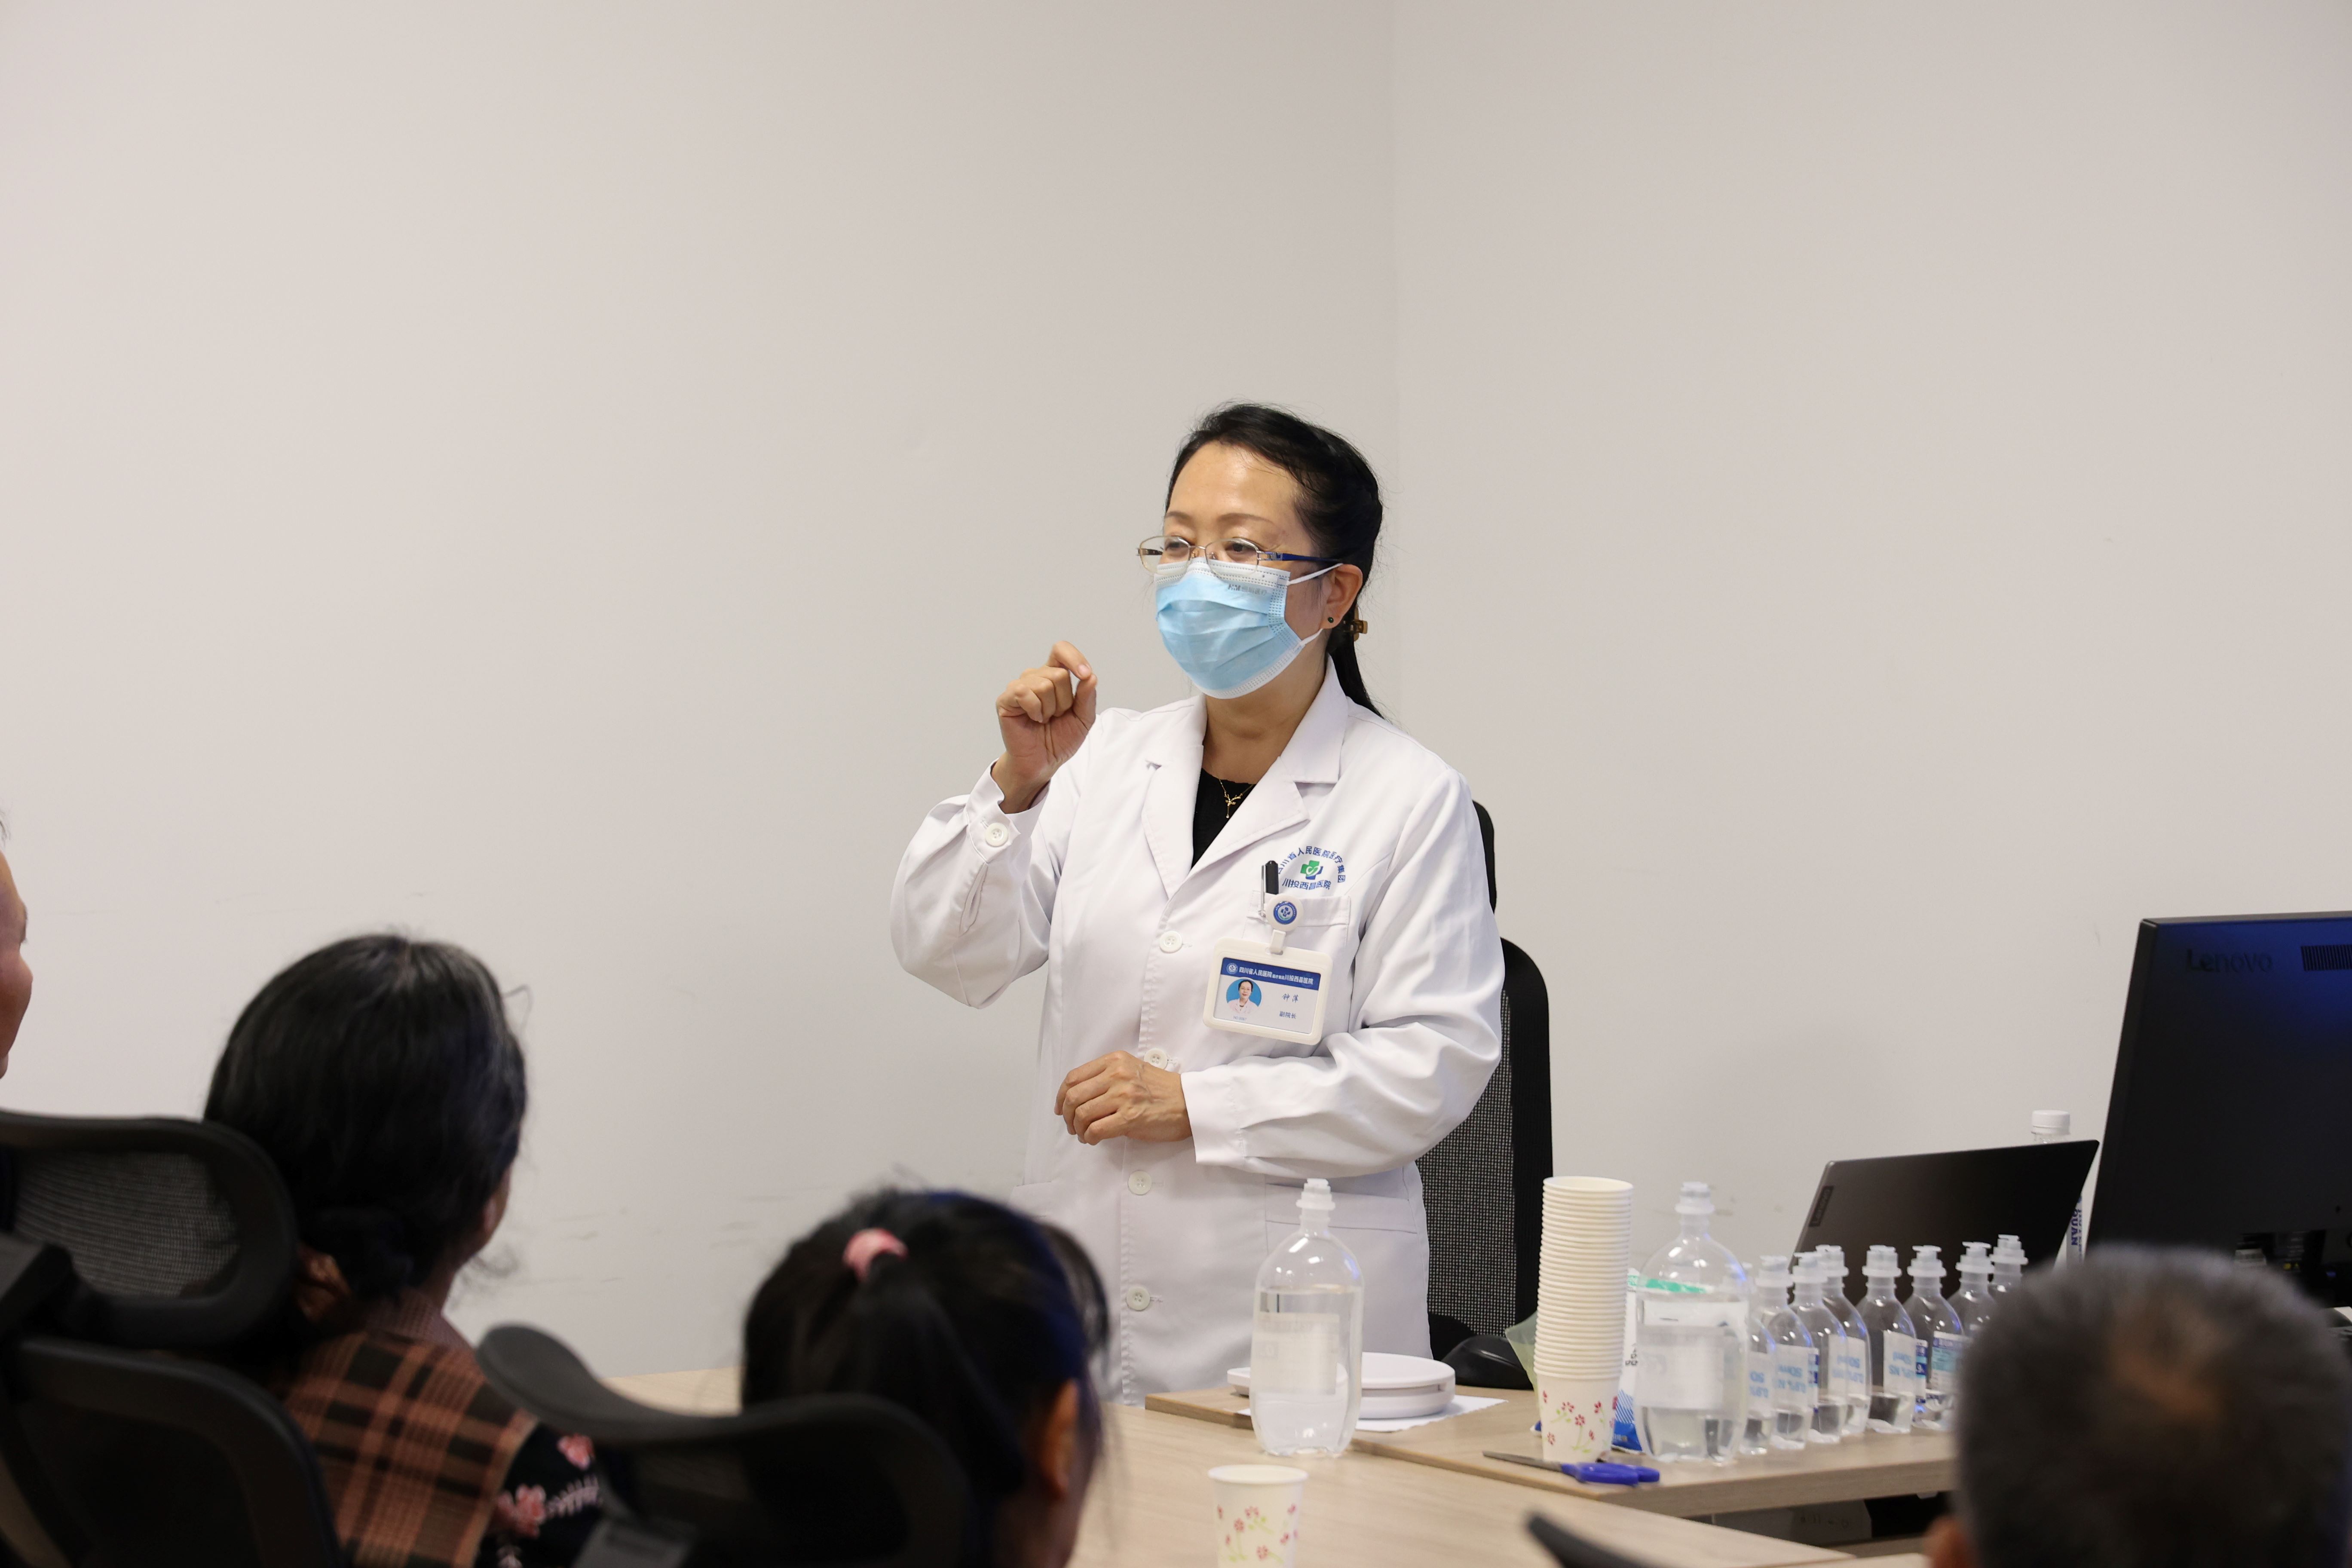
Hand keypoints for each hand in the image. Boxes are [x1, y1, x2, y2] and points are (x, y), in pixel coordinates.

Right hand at [993, 642, 1096, 811]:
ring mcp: (1020, 687)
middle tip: (1056, 716)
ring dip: (1050, 708)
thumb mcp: (1083, 719)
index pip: (1061, 650)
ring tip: (1044, 719)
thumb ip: (1087, 697)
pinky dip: (1035, 710)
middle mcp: (1035, 677)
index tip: (1085, 675)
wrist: (1043, 762)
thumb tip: (1090, 676)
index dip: (1074, 658)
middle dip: (1065, 701)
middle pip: (1058, 673)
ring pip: (1044, 684)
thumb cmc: (1060, 739)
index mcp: (1054, 676)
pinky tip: (1033, 719)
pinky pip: (1024, 692)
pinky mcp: (1006, 699)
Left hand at [1054, 1051, 1190, 1145]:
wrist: (1189, 1103)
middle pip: (1073, 1096)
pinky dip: (1088, 1137)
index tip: (1061, 1107)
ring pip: (1082, 1113)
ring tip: (1083, 1134)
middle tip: (1071, 1125)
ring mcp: (1123, 1096)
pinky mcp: (1129, 1117)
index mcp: (1115, 1061)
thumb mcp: (1133, 1070)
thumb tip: (1082, 1096)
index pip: (1074, 1077)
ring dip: (1077, 1128)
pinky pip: (1096, 1129)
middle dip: (1067, 1115)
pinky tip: (1093, 1139)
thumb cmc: (1163, 1090)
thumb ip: (1108, 1076)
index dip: (1061, 1095)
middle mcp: (1117, 1075)